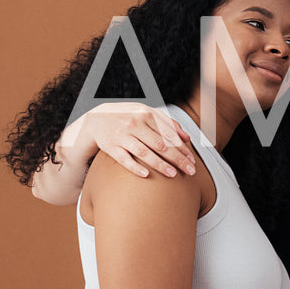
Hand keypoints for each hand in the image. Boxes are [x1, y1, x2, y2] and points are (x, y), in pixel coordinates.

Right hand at [63, 102, 194, 178]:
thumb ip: (168, 123)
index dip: (182, 148)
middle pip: (160, 144)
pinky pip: (123, 159)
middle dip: (177, 159)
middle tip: (190, 171)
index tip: (192, 161)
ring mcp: (122, 135)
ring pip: (144, 152)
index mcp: (147, 114)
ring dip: (160, 164)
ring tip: (173, 174)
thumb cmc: (130, 117)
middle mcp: (134, 124)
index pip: (169, 134)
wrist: (97, 118)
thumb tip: (187, 138)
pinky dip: (135, 167)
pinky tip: (146, 175)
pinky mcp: (110, 146)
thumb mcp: (147, 113)